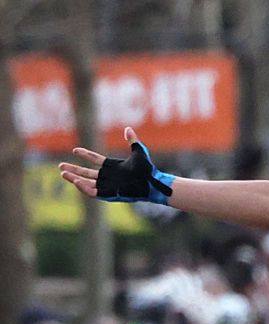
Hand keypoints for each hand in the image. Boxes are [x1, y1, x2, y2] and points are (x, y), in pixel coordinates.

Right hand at [59, 126, 175, 203]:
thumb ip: (132, 141)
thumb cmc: (147, 169)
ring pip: (87, 183)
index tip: (75, 150)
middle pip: (86, 173)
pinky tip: (76, 181)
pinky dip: (83, 187)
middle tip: (60, 167)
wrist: (152, 181)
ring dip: (74, 178)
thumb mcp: (138, 152)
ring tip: (63, 173)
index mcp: (113, 167)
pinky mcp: (109, 194)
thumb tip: (128, 128)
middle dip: (73, 170)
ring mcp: (108, 186)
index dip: (85, 155)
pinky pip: (93, 192)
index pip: (95, 160)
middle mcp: (109, 177)